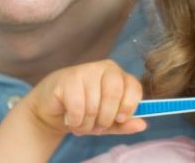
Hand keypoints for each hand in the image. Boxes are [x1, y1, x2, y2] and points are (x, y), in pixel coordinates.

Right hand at [26, 59, 146, 136]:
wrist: (53, 110)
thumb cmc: (84, 113)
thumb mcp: (107, 122)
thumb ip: (124, 124)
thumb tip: (142, 125)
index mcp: (118, 76)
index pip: (133, 86)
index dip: (129, 106)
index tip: (120, 119)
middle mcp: (104, 68)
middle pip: (114, 93)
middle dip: (106, 117)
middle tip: (98, 126)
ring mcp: (85, 70)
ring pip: (94, 104)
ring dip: (87, 123)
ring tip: (81, 123)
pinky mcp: (67, 78)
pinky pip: (78, 106)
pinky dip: (75, 120)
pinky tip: (71, 119)